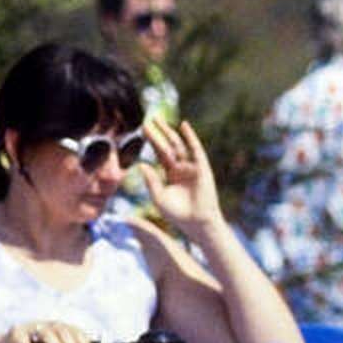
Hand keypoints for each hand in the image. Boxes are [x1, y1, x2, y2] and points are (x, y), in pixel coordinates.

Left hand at [137, 116, 220, 230]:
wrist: (196, 223)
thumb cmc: (178, 214)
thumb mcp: (159, 197)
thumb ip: (150, 181)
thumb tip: (141, 164)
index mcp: (171, 174)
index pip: (159, 154)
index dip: (151, 142)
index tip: (141, 130)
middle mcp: (181, 168)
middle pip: (167, 146)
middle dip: (158, 134)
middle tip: (146, 120)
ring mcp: (192, 167)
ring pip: (178, 145)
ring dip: (168, 132)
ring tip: (158, 119)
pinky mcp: (201, 168)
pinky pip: (195, 149)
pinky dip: (190, 137)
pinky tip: (184, 125)